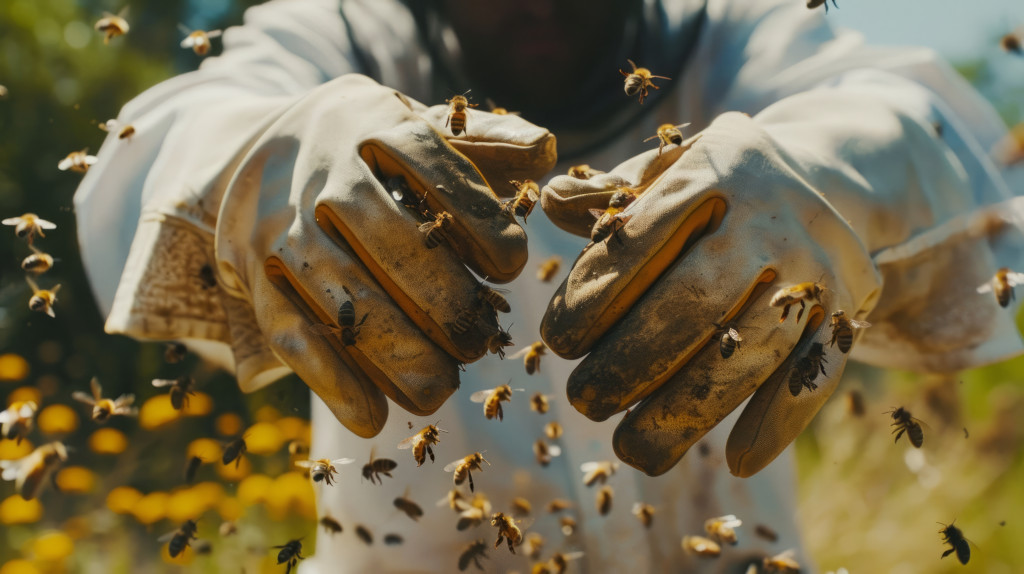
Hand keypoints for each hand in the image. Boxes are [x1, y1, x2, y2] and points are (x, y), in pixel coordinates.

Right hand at [214, 75, 555, 436]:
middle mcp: (320, 171)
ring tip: (440, 387)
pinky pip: (290, 334)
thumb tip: (550, 151)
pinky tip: (371, 419)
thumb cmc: (364, 150)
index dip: (475, 219)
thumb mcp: (414, 124)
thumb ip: (483, 141)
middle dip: (442, 299)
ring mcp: (280, 227)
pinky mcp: (256, 279)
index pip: (429, 165)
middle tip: (480, 341)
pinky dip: (331, 381)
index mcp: (371, 123)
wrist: (250, 153)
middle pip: (385, 238)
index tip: (512, 267)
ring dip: (395, 351)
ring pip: (340, 296)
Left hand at [540, 112, 878, 476]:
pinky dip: (779, 422)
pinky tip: (735, 460)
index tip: (557, 343)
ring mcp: (819, 265)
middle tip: (584, 400)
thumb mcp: (668, 169)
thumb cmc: (716, 189)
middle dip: (632, 361)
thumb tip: (550, 204)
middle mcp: (773, 215)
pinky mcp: (850, 310)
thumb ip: (611, 194)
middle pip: (697, 301)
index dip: (595, 296)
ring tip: (632, 449)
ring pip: (752, 349)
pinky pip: (818, 374)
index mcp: (715, 169)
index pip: (643, 239)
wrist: (824, 176)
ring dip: (688, 409)